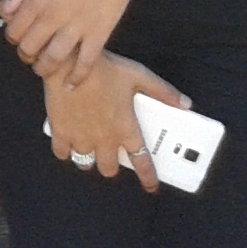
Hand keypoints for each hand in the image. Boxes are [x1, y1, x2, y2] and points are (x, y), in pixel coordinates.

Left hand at [0, 0, 146, 86]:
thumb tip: (5, 12)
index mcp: (35, 1)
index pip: (14, 32)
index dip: (13, 39)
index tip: (19, 39)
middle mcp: (52, 18)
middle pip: (30, 49)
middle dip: (26, 56)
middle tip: (30, 56)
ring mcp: (76, 28)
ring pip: (53, 60)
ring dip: (45, 70)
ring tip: (44, 70)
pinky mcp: (99, 34)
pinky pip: (85, 63)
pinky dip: (76, 78)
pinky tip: (71, 85)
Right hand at [43, 50, 188, 192]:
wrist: (70, 61)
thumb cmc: (105, 68)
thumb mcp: (138, 75)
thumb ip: (162, 92)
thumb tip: (185, 104)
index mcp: (125, 128)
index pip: (141, 161)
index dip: (148, 177)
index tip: (151, 186)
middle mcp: (104, 138)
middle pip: (108, 168)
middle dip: (110, 166)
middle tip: (110, 155)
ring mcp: (80, 136)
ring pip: (85, 163)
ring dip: (89, 159)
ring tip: (89, 148)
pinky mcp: (60, 130)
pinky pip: (62, 153)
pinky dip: (65, 151)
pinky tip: (68, 143)